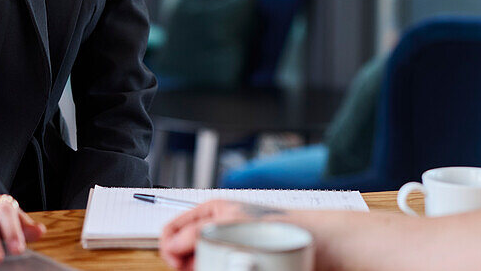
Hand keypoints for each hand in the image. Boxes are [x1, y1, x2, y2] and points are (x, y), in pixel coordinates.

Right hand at [159, 200, 286, 270]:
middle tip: (193, 268)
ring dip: (198, 270)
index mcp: (210, 214)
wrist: (311, 244)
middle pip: (183, 253)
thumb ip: (197, 231)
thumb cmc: (279, 223)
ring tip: (214, 268)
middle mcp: (215, 234)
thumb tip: (173, 244)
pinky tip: (221, 270)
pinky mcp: (235, 269)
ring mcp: (225, 253)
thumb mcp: (231, 221)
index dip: (169, 245)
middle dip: (183, 263)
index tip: (174, 260)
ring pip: (197, 267)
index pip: (174, 229)